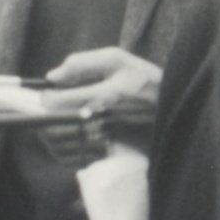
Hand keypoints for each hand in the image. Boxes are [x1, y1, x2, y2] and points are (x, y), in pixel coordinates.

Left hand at [37, 48, 161, 165]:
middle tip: (45, 112)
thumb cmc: (144, 80)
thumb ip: (82, 63)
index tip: (46, 95)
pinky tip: (69, 139)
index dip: (46, 99)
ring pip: (63, 146)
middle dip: (44, 120)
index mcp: (105, 96)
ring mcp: (107, 142)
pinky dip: (65, 151)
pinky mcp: (110, 156)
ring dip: (52, 136)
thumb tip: (52, 76)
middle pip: (57, 128)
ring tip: (53, 125)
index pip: (60, 102)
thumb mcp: (118, 61)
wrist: (175, 109)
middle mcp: (105, 121)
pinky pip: (76, 158)